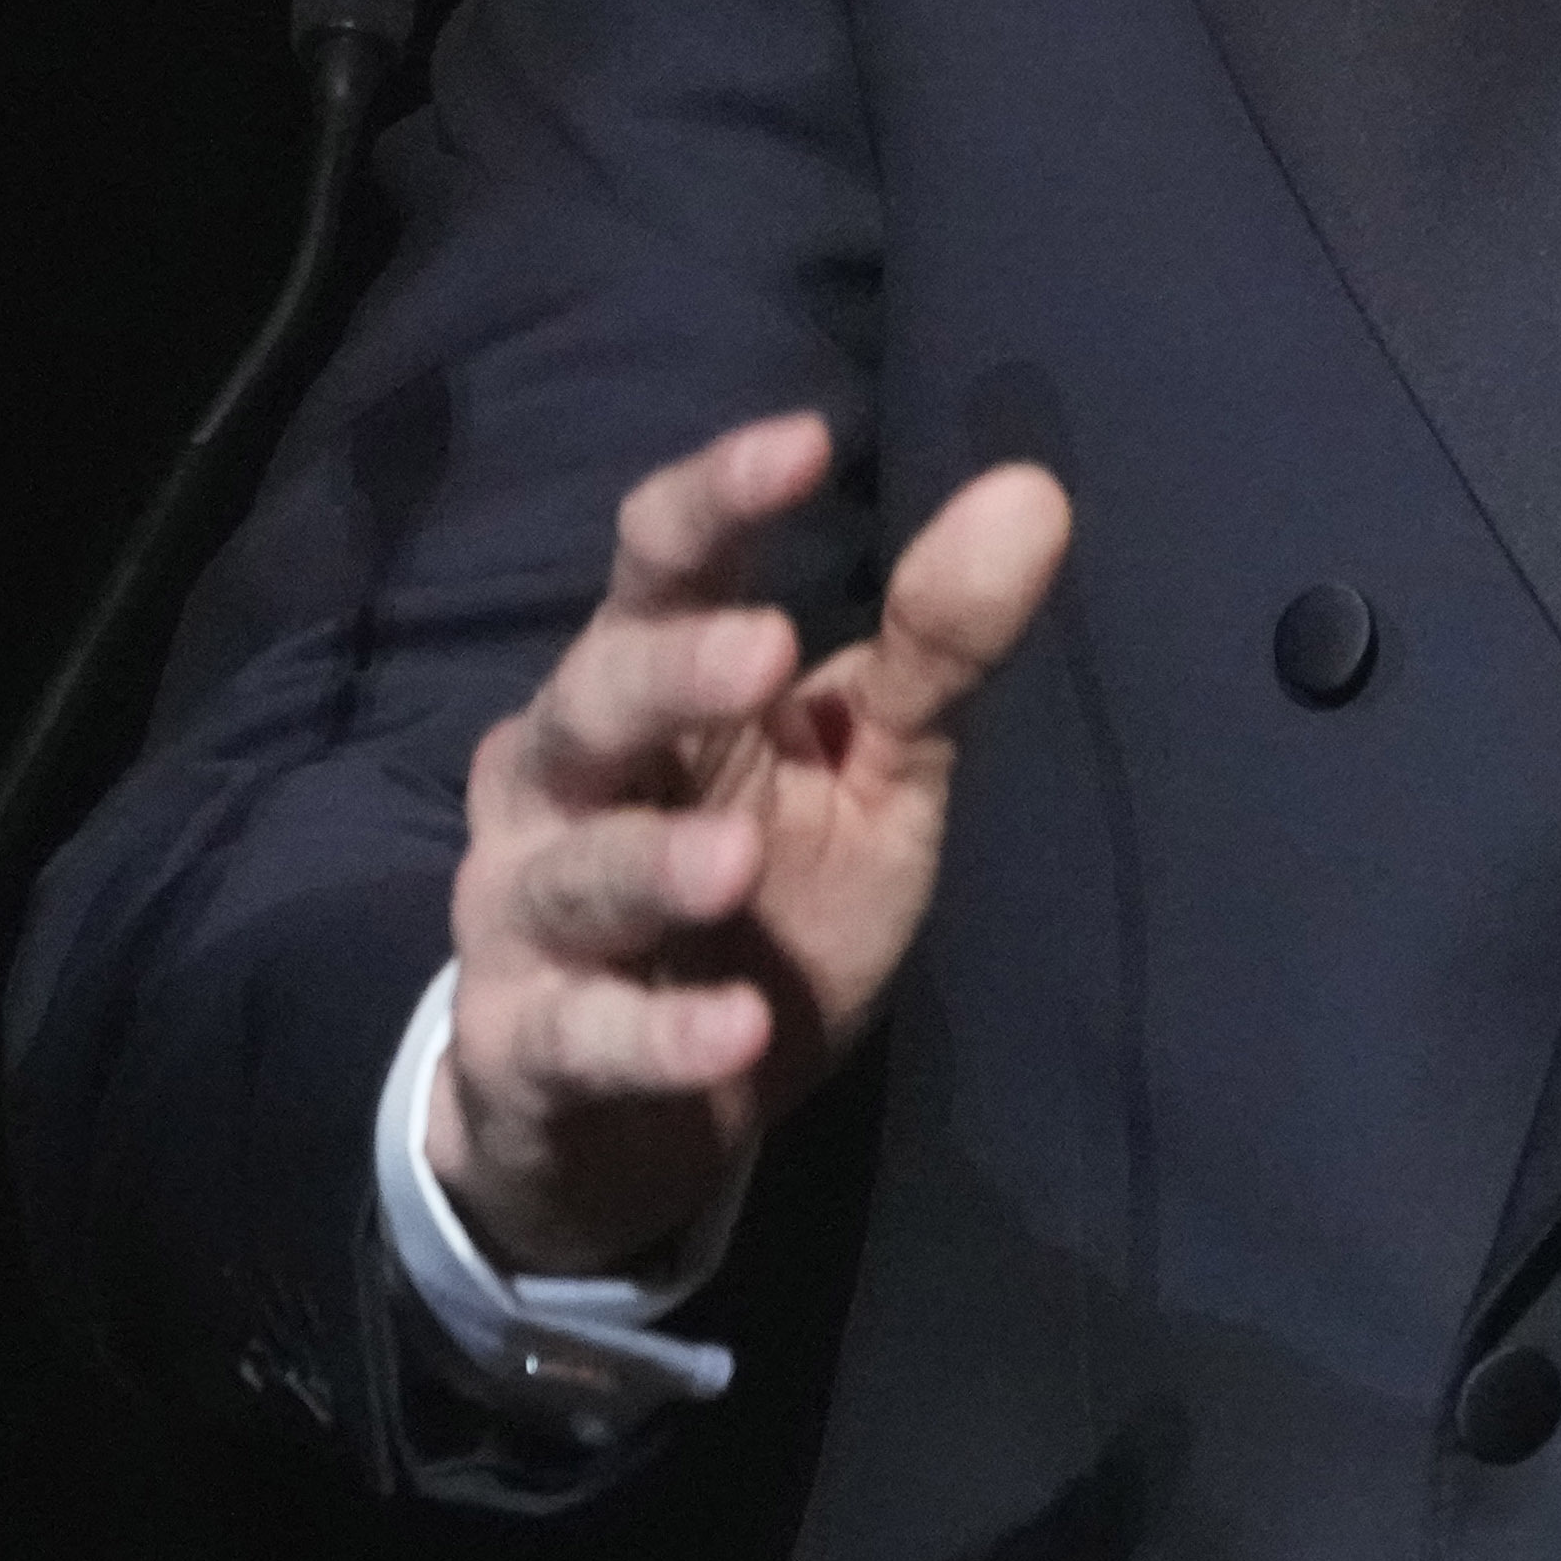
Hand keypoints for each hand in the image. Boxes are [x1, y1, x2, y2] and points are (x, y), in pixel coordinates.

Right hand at [435, 414, 1069, 1277]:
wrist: (639, 1118)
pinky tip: (733, 1032)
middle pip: (590, 702)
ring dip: (649, 863)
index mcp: (646, 686)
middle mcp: (562, 783)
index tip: (808, 442)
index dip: (717, 500)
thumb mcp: (867, 775)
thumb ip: (932, 647)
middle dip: (667, 675)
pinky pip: (577, 1037)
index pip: (660, 566)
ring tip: (736, 863)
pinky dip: (652, 1036)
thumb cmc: (762, 903)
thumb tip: (1035, 491)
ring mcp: (529, 916)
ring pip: (571, 874)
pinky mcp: (525, 1050)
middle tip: (763, 651)